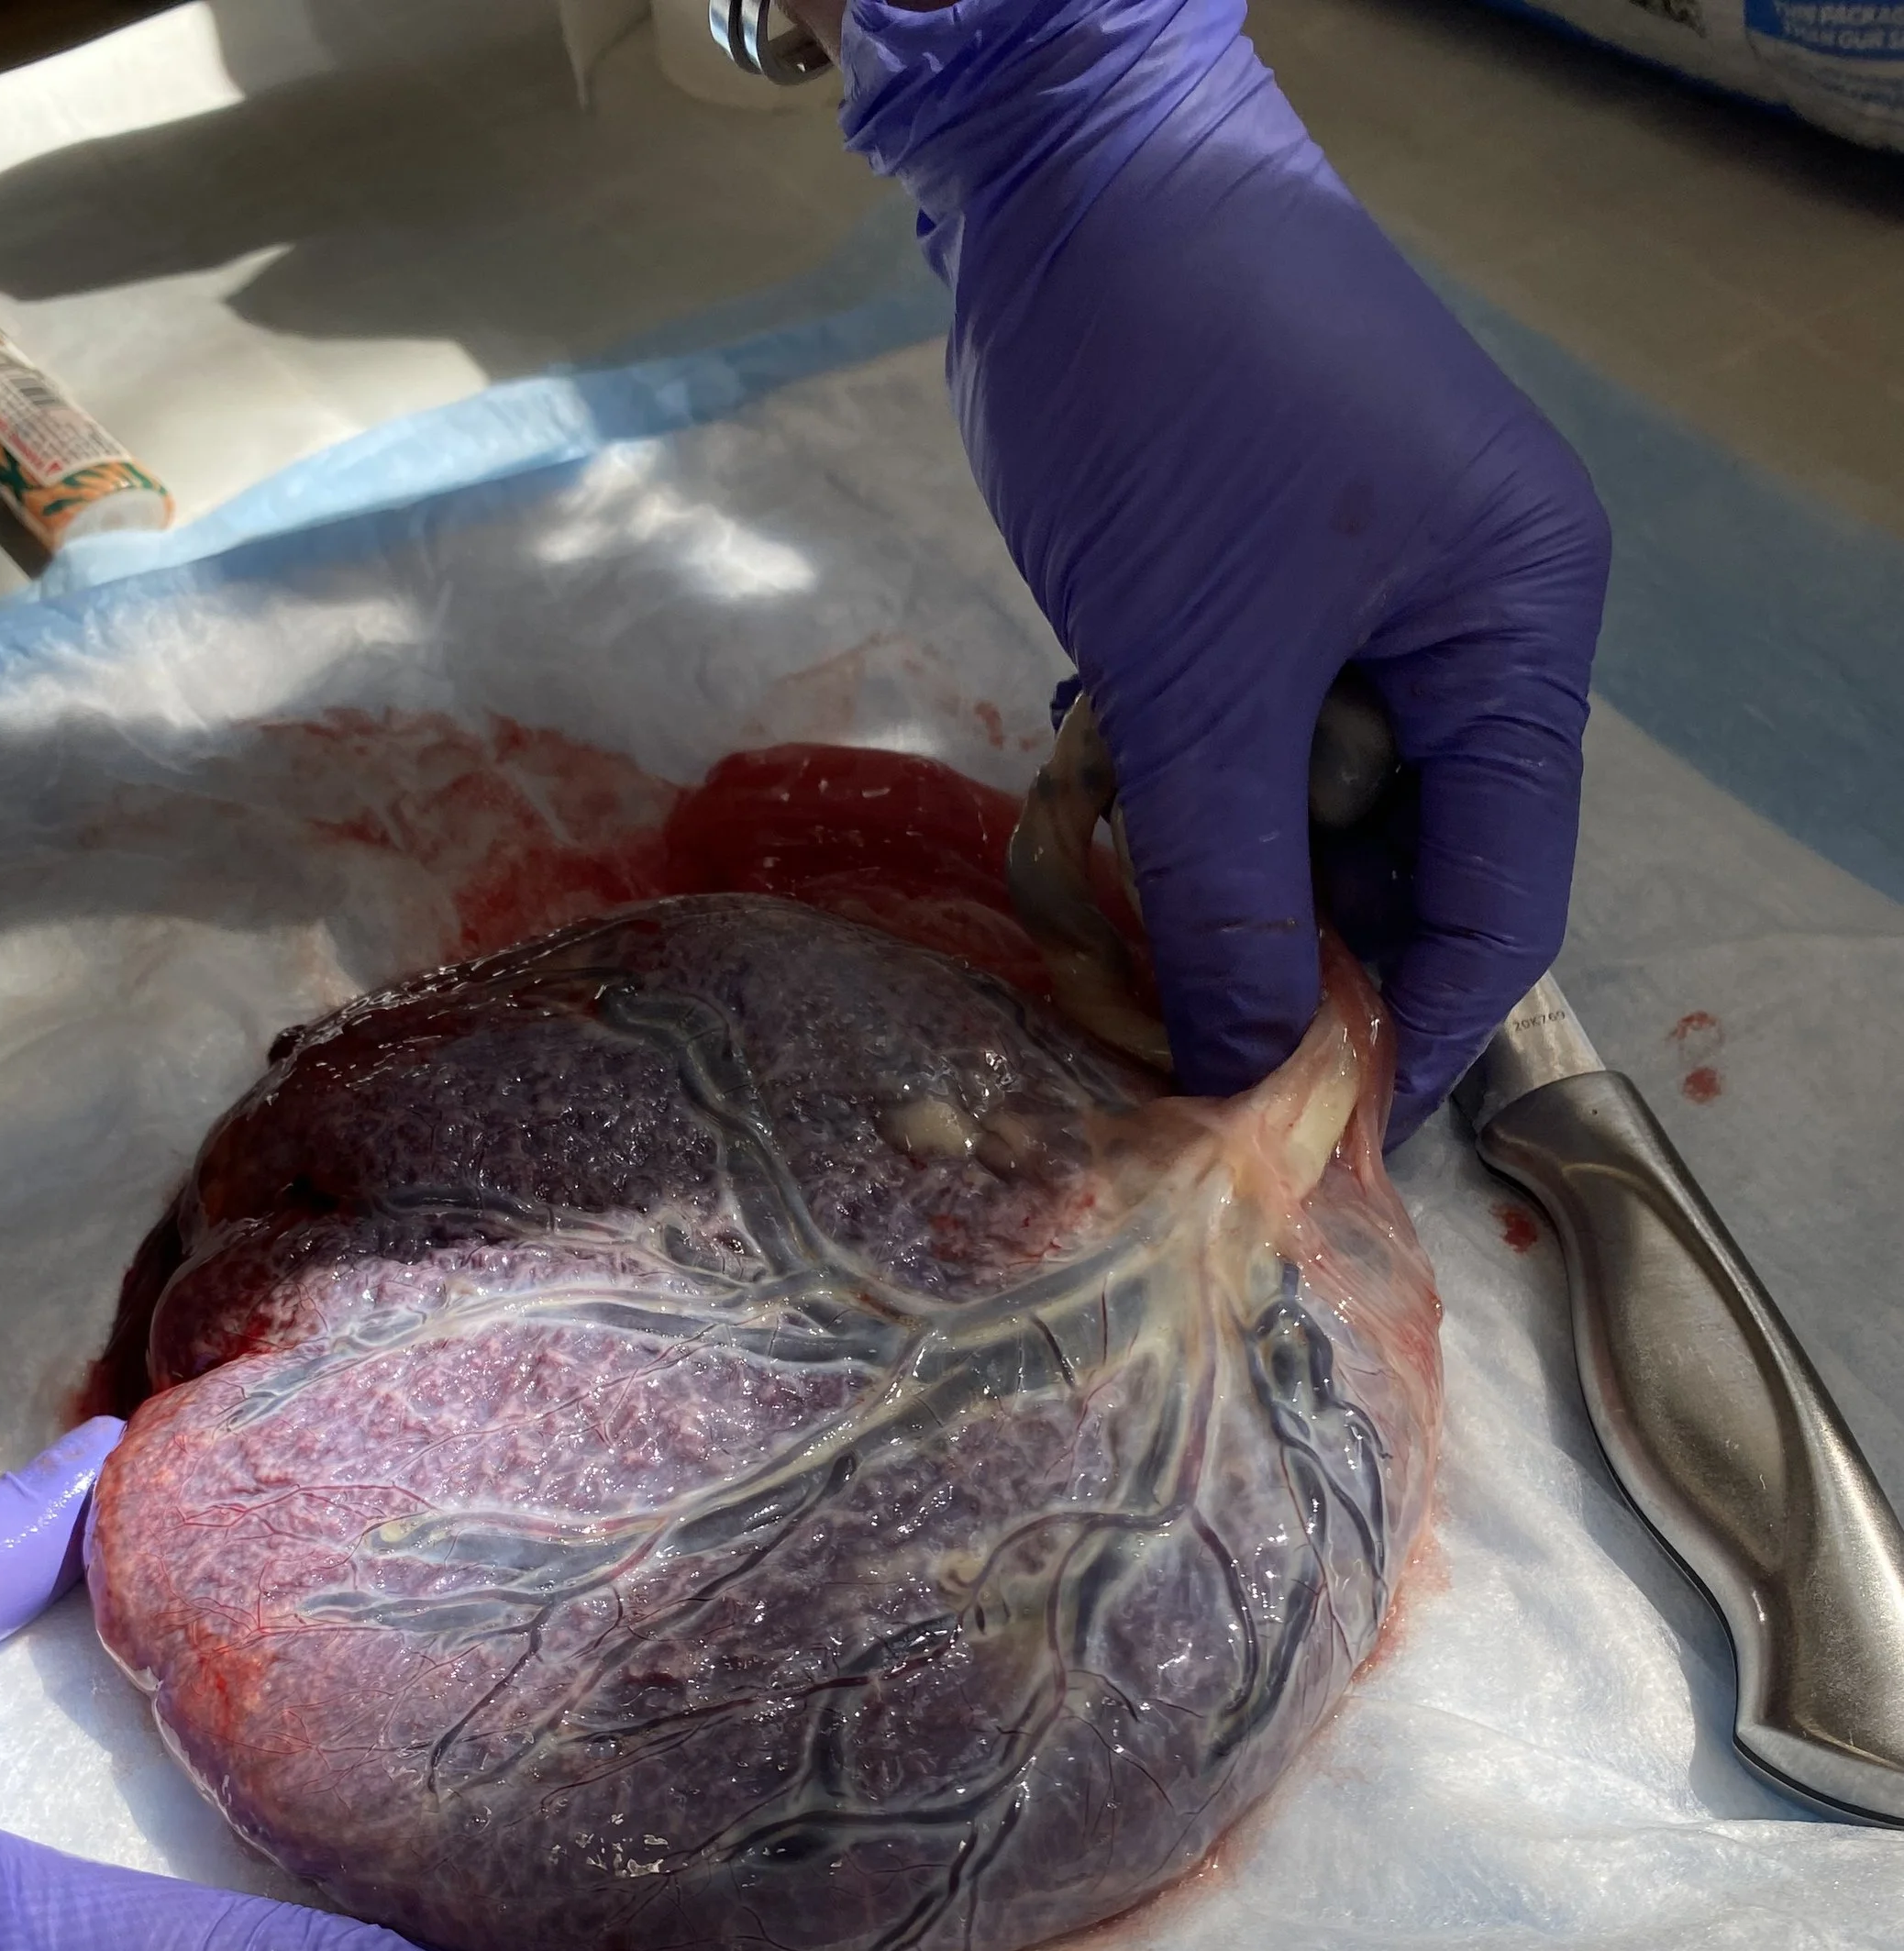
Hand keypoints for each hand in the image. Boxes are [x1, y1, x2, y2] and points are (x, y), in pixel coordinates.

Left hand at [840, 0, 1610, 1140]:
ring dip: (1225, 893)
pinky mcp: (1267, 591)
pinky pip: (1247, 750)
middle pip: (1410, 870)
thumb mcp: (1197, 673)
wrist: (1065, 174)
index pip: (1502, 897)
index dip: (1412, 1035)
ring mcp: (1368, 606)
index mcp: (1518, 628)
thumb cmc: (1164, 398)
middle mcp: (1472, 626)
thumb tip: (1250, 1074)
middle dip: (1302, 969)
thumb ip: (1231, 889)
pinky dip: (1183, 809)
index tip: (1309, 1142)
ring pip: (1313, 818)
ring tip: (1127, 960)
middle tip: (1184, 1066)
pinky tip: (1108, 845)